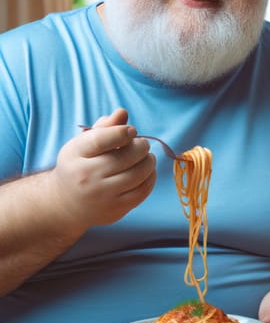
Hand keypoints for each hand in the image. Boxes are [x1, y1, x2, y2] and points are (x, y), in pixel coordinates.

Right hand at [48, 108, 156, 231]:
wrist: (66, 203)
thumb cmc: (80, 166)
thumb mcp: (84, 144)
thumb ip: (105, 128)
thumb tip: (122, 112)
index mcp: (75, 154)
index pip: (102, 139)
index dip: (122, 132)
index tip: (131, 131)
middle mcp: (86, 176)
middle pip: (125, 157)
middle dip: (141, 146)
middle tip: (142, 144)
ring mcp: (101, 195)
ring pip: (137, 174)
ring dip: (149, 162)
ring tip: (147, 157)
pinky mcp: (115, 209)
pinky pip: (142, 191)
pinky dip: (151, 178)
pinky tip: (147, 172)